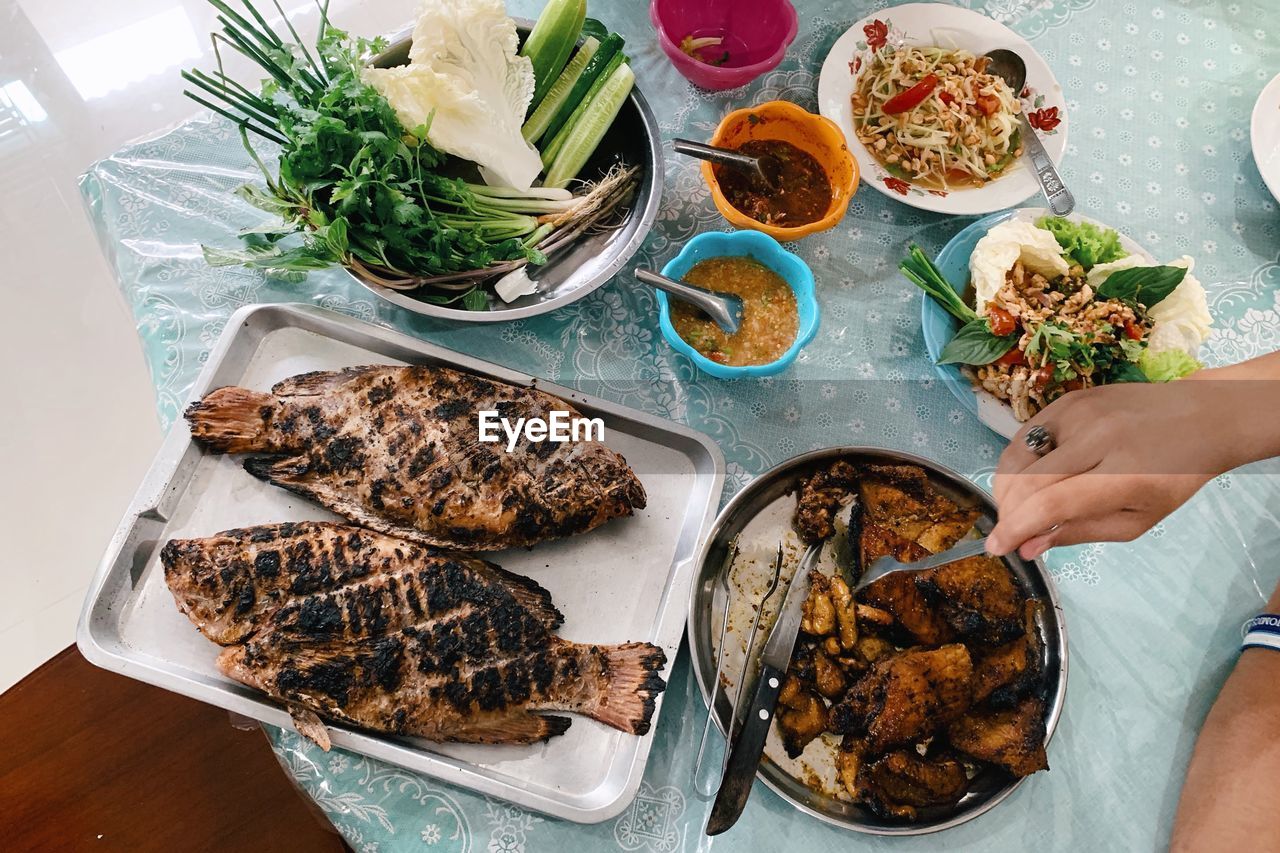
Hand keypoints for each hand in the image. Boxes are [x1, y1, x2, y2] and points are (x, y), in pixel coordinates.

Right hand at [986, 365, 1274, 559]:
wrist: (1203, 416)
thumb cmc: (1175, 477)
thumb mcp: (1138, 519)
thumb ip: (1081, 532)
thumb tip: (1029, 547)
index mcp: (1123, 475)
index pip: (1051, 503)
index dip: (1016, 528)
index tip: (997, 548)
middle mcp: (1097, 437)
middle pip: (1026, 480)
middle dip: (1007, 511)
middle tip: (1011, 530)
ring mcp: (1079, 411)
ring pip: (1017, 455)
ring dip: (1007, 487)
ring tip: (1019, 505)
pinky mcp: (1069, 398)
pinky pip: (1025, 434)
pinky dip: (1017, 461)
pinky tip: (1030, 477)